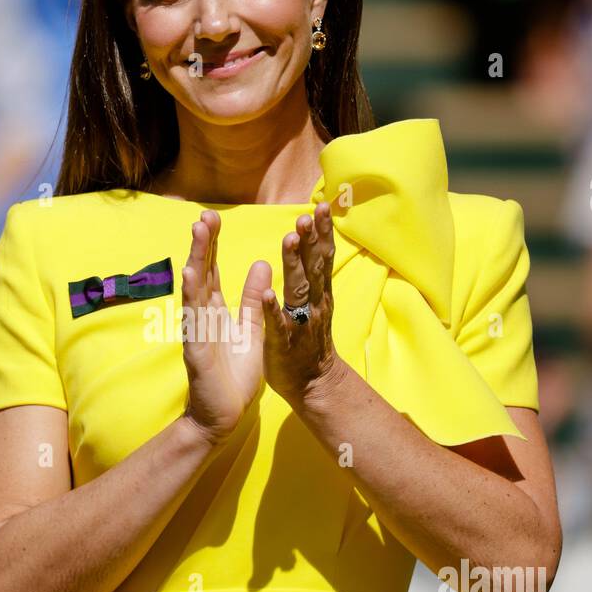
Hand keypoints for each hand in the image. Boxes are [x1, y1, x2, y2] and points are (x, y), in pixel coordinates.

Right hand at [180, 210, 268, 445]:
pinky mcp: (196, 347)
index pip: (213, 271)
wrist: (224, 414)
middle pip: (201, 272)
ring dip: (196, 259)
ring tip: (199, 232)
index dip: (213, 245)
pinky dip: (192, 295)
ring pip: (195, 288)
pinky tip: (190, 274)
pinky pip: (194, 318)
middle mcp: (202, 315)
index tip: (213, 218)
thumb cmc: (235, 375)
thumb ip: (255, 299)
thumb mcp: (252, 330)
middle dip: (203, 243)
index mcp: (216, 311)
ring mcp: (196, 330)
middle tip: (204, 215)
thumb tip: (262, 264)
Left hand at [262, 202, 347, 403]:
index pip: (321, 257)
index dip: (322, 233)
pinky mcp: (283, 344)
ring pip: (298, 290)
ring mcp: (299, 324)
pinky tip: (269, 294)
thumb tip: (312, 241)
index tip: (321, 206)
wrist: (314, 385)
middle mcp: (313, 305)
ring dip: (294, 264)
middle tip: (308, 214)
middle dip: (311, 239)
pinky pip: (278, 324)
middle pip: (314, 267)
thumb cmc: (308, 340)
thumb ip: (311, 273)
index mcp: (317, 294)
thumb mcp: (314, 302)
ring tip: (289, 239)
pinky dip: (274, 310)